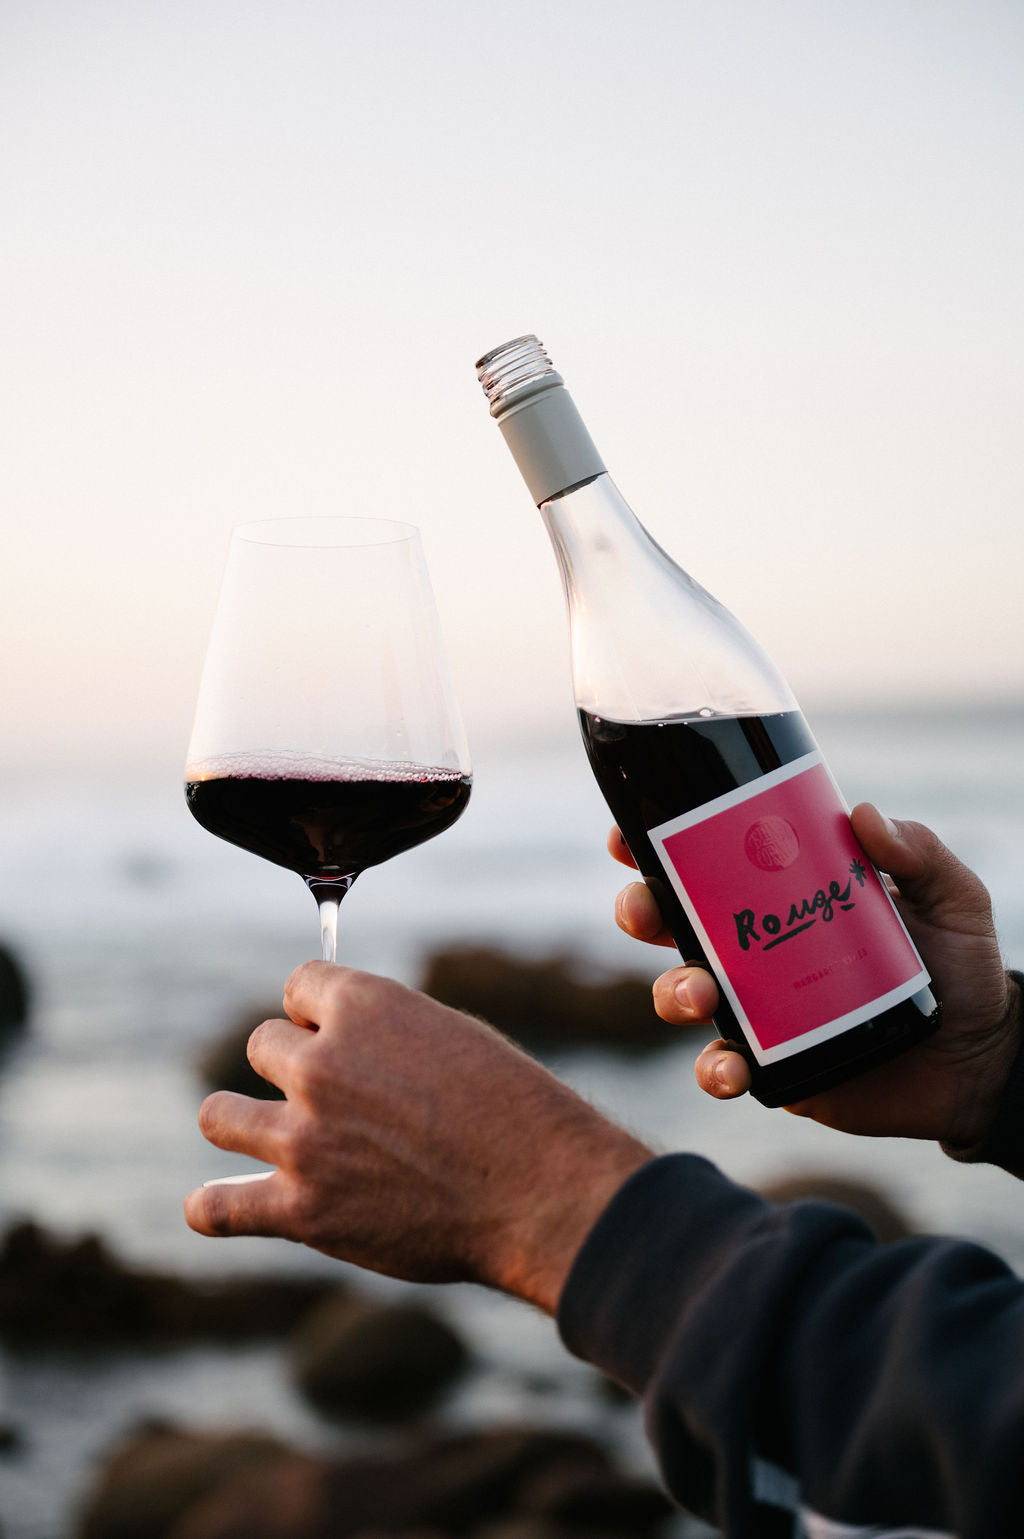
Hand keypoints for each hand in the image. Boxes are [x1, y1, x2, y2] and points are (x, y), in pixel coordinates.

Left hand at [184, 964, 651, 1313]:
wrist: (539, 1191)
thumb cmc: (514, 1111)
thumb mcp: (453, 1035)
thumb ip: (385, 1033)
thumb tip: (340, 1041)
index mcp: (366, 1006)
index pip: (299, 984)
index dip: (320, 1011)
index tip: (340, 1036)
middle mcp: (323, 1063)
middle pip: (263, 1045)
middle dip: (294, 1067)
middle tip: (337, 1101)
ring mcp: (304, 1138)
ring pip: (220, 1115)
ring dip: (242, 1122)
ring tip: (270, 1137)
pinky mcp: (301, 1209)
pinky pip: (219, 1207)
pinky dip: (214, 1207)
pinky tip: (219, 1205)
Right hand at [610, 804, 1021, 1143]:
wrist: (982, 1061)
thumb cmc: (962, 969)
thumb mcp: (951, 898)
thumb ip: (920, 852)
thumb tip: (861, 815)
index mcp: (780, 897)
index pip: (705, 861)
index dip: (653, 846)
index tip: (625, 835)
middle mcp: (754, 949)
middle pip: (669, 923)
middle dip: (640, 910)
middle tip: (647, 911)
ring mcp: (756, 1009)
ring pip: (681, 994)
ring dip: (672, 991)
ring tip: (701, 995)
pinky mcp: (771, 1067)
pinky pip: (721, 1070)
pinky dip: (713, 1071)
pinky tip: (731, 1068)